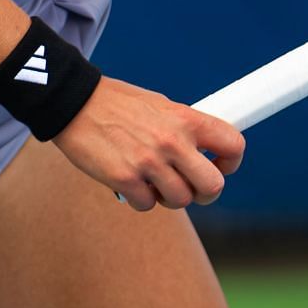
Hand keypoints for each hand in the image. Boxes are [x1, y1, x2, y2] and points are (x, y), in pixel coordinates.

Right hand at [51, 77, 244, 211]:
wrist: (75, 102)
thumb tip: (205, 151)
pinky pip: (147, 205)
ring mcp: (149, 162)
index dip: (231, 162)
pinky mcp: (124, 179)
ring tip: (154, 180)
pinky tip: (132, 181)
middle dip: (204, 192)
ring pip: (180, 201)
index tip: (220, 166)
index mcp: (185, 118)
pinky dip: (141, 198)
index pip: (233, 144)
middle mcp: (172, 141)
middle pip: (213, 186)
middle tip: (190, 186)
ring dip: (168, 196)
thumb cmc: (118, 104)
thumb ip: (184, 129)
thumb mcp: (160, 106)